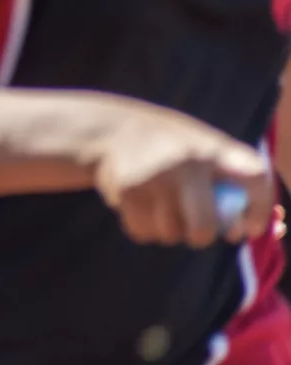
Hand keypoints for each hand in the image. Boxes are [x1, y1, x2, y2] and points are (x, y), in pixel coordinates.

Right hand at [87, 105, 272, 247]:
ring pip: (170, 232)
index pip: (254, 177)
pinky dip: (142, 227)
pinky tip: (136, 206)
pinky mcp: (127, 190)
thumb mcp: (196, 148)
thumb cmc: (163, 145)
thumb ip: (220, 180)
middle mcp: (187, 162)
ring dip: (166, 231)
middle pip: (203, 225)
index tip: (248, 229)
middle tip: (196, 235)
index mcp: (212, 147)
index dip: (257, 208)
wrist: (107, 127)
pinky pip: (142, 230)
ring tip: (158, 209)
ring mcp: (155, 177)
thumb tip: (237, 229)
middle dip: (200, 236)